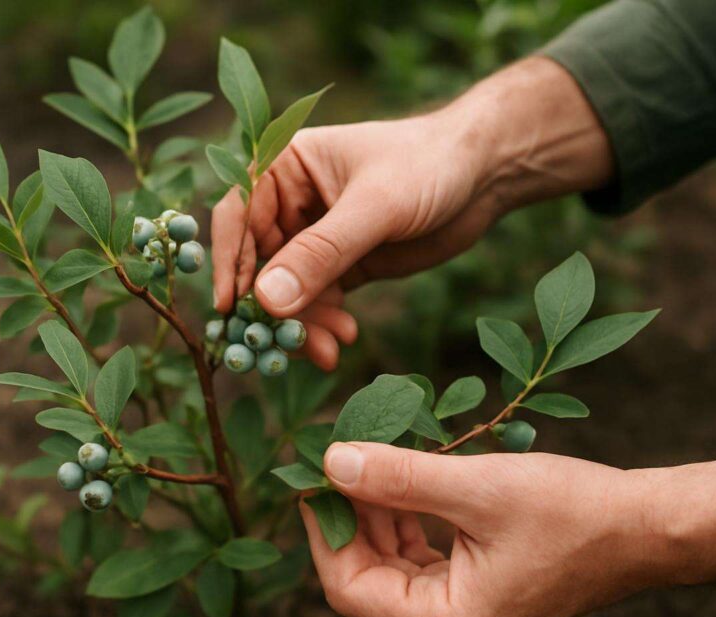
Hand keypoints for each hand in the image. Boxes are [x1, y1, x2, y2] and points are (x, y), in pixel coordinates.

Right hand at [211, 57, 613, 369]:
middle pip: (259, 263)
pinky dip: (322, 324)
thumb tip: (267, 301)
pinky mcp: (343, 265)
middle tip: (285, 345)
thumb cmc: (428, 166)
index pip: (238, 214)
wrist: (486, 176)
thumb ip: (322, 253)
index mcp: (286, 167)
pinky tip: (342, 339)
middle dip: (274, 306)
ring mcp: (316, 237)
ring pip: (288, 291)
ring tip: (328, 350)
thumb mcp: (375, 207)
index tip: (231, 307)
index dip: (229, 261)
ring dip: (301, 324)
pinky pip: (317, 302)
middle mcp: (292, 202)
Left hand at [300, 442, 715, 616]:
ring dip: (376, 514)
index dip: (323, 532)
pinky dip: (406, 519)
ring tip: (367, 459)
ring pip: (392, 563)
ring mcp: (466, 612)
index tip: (310, 478)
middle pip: (367, 577)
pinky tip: (402, 479)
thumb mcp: (475, 487)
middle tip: (335, 459)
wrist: (648, 526)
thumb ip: (397, 478)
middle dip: (348, 518)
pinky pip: (421, 557)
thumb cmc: (572, 512)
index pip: (351, 589)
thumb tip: (331, 462)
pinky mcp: (480, 588)